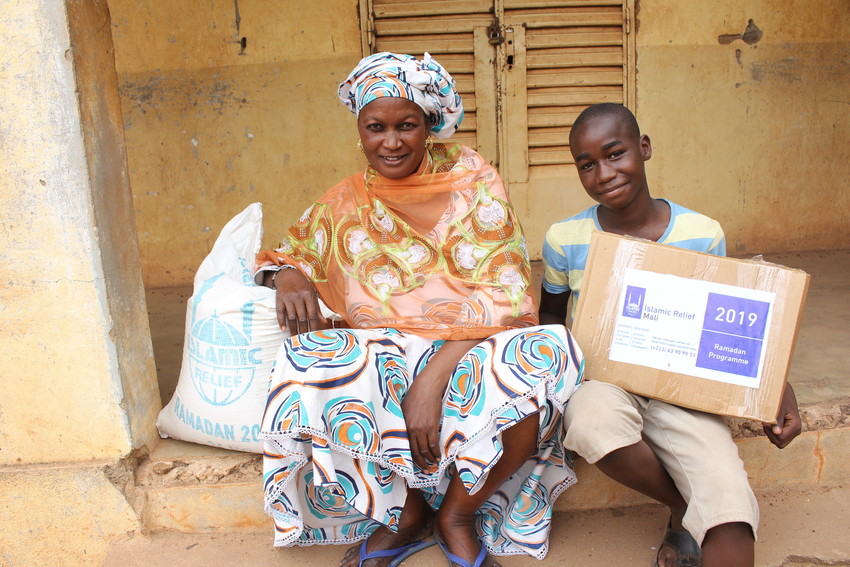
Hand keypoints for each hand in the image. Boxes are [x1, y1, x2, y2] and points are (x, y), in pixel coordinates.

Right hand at [266, 268, 327, 335]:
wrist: (288, 275)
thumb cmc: (302, 286)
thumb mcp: (312, 294)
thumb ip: (317, 308)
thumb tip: (324, 321)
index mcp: (308, 295)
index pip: (312, 314)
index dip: (313, 325)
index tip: (314, 335)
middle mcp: (298, 297)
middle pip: (302, 317)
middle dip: (303, 330)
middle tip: (304, 340)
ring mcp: (288, 298)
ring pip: (291, 316)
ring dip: (293, 328)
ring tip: (294, 337)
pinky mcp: (279, 299)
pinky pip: (280, 312)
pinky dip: (281, 321)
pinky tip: (283, 329)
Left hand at [400, 339, 478, 469]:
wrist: (426, 387)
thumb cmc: (414, 396)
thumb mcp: (403, 409)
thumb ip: (403, 421)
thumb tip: (403, 430)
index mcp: (404, 426)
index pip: (407, 447)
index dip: (411, 458)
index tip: (415, 465)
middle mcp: (412, 430)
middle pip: (416, 452)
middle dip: (421, 463)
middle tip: (425, 470)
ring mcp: (423, 428)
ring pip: (426, 450)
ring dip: (430, 459)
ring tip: (433, 465)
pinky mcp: (433, 426)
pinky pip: (434, 443)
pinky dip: (436, 452)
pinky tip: (438, 456)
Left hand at [763, 383, 801, 448]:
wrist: (782, 390)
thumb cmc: (780, 397)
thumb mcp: (778, 408)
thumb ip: (777, 421)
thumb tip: (777, 433)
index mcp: (796, 426)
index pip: (780, 438)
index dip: (770, 431)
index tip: (767, 420)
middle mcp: (796, 431)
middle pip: (779, 443)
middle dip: (770, 434)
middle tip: (766, 421)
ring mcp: (792, 432)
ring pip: (778, 442)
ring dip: (770, 433)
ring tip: (768, 421)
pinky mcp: (788, 430)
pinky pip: (777, 438)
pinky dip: (771, 432)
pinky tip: (770, 422)